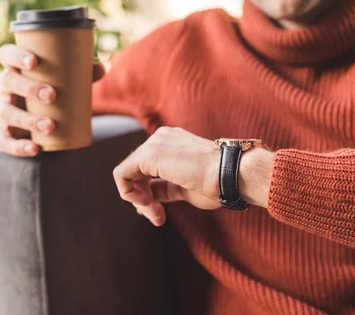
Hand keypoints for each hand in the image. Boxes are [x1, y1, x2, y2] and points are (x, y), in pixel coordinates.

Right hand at [0, 44, 105, 156]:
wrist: (38, 122)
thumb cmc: (52, 93)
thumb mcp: (66, 83)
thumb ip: (83, 74)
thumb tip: (103, 67)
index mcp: (14, 68)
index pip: (7, 55)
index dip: (17, 56)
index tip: (34, 62)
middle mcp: (1, 87)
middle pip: (7, 82)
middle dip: (28, 88)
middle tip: (52, 95)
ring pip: (5, 113)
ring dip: (26, 120)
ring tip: (50, 125)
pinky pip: (2, 141)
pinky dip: (18, 147)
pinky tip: (35, 148)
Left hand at [112, 126, 275, 226]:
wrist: (232, 174)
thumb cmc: (218, 183)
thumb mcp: (186, 188)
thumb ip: (165, 188)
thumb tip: (150, 197)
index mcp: (173, 142)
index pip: (147, 169)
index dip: (148, 194)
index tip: (160, 213)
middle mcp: (161, 138)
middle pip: (135, 171)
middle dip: (142, 198)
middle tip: (157, 217)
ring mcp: (155, 143)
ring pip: (127, 173)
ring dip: (138, 199)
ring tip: (157, 215)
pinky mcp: (148, 154)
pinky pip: (122, 175)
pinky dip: (130, 194)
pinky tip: (149, 206)